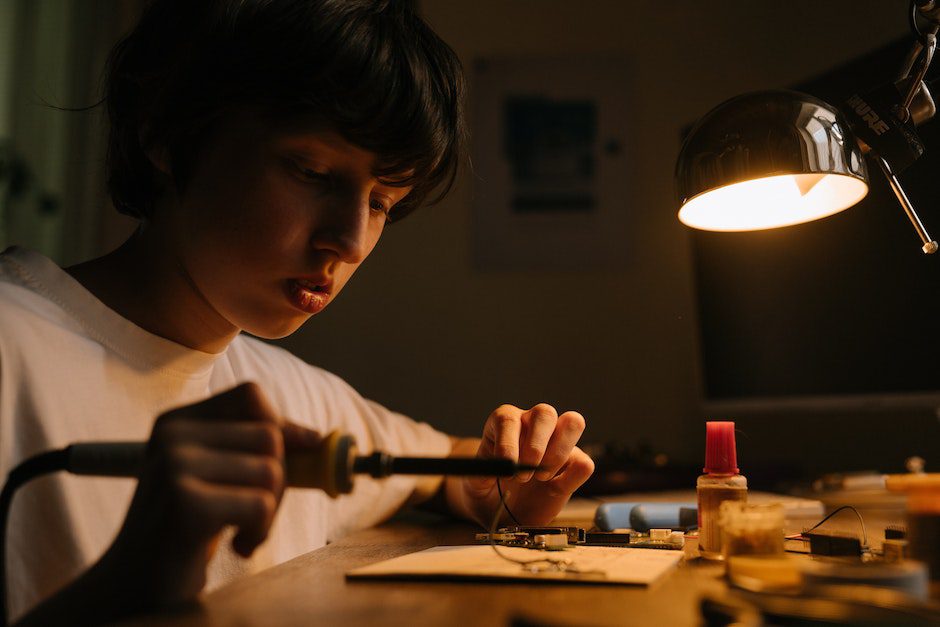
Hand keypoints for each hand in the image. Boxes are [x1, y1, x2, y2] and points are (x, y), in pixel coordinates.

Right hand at [99, 382, 320, 608]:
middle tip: (254, 514)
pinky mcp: (186, 503)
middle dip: (279, 480)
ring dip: (270, 512)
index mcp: (175, 422)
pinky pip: (261, 505)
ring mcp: (175, 466)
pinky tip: (236, 547)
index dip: (281, 425)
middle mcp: (172, 436)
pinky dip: (260, 533)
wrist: (136, 585)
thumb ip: (255, 450)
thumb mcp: (217, 477)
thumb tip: (314, 437)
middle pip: (269, 436)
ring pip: (271, 471)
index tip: (286, 460)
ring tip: (241, 533)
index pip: (250, 395)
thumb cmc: (186, 529)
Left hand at [451, 404, 593, 526]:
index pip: (508, 419)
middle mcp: (533, 425)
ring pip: (572, 423)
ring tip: (542, 478)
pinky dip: (572, 477)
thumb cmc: (488, 491)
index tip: (506, 467)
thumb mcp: (474, 484)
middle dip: (536, 446)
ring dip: (558, 453)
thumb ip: (481, 474)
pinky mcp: (573, 463)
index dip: (508, 442)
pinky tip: (554, 487)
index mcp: (505, 423)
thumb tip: (496, 468)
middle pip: (545, 412)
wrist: (503, 510)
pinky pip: (584, 462)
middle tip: (524, 476)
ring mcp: (557, 441)